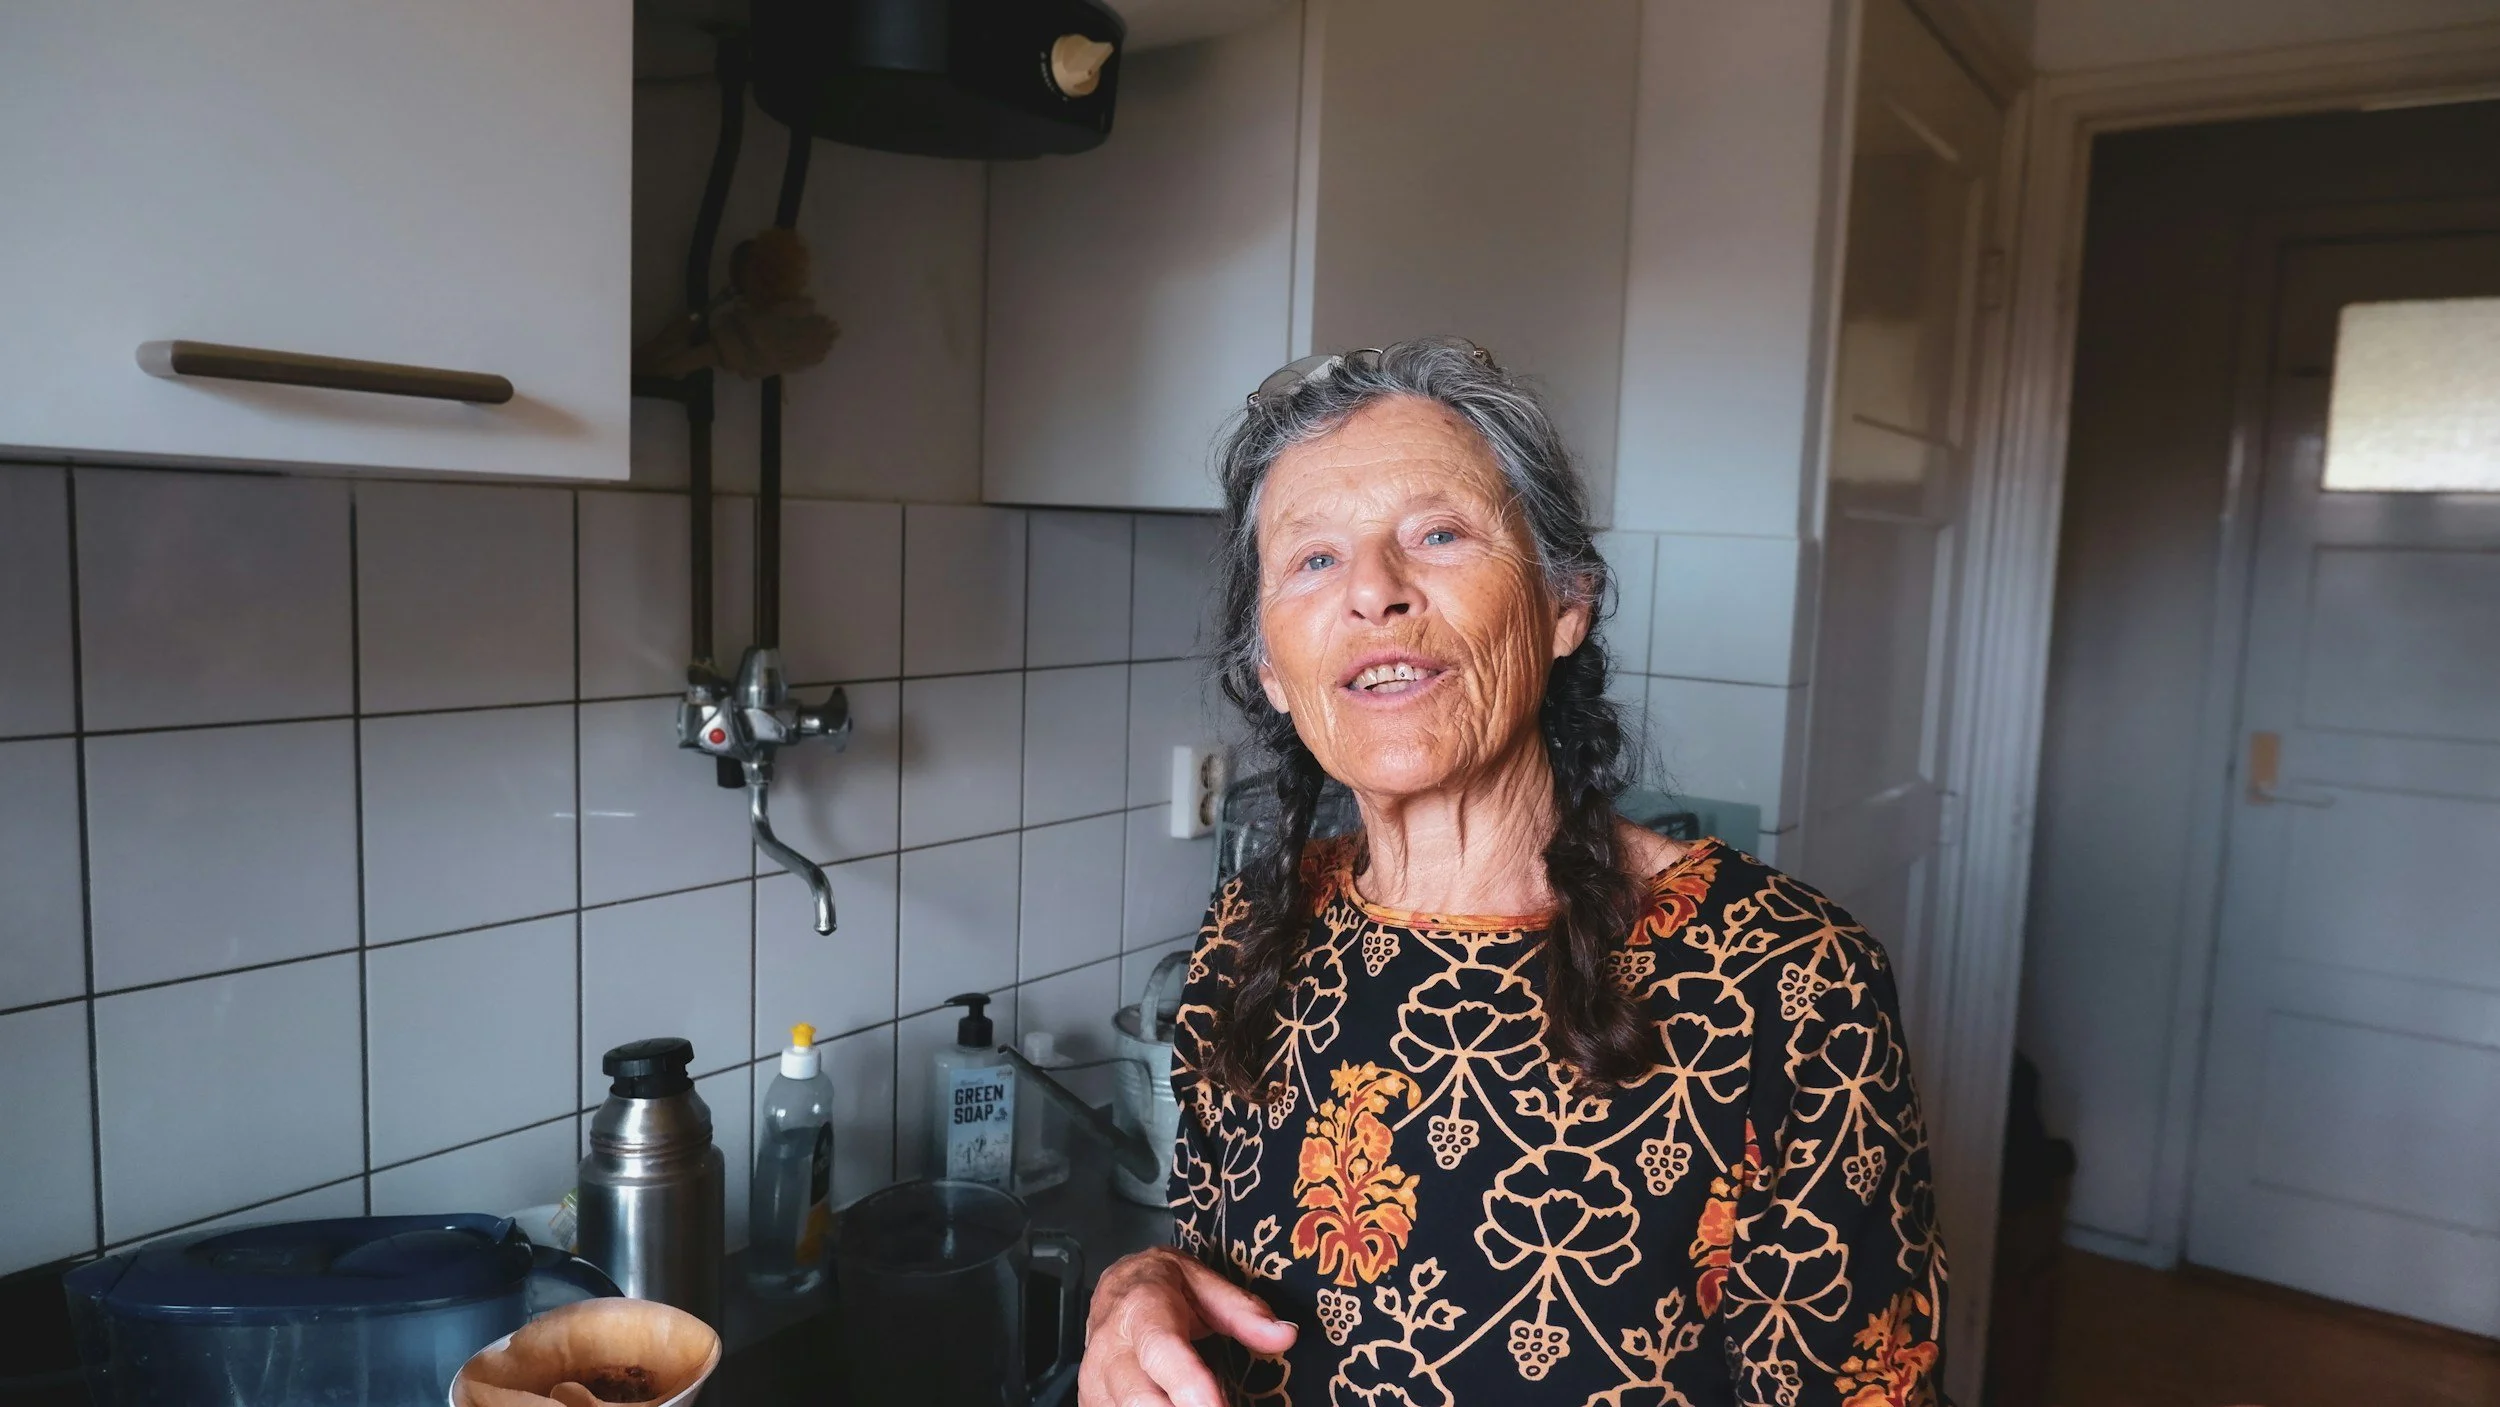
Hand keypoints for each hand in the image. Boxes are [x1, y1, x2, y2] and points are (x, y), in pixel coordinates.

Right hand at [1079, 1247, 1296, 1406]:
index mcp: (1141, 1309)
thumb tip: (1285, 1335)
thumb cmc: (1164, 1285)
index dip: (1190, 1386)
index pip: (1162, 1351)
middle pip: (1139, 1399)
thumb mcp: (1205, 1283)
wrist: (1114, 1287)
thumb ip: (1243, 1312)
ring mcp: (1094, 1381)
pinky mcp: (1093, 1402)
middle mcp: (1109, 1348)